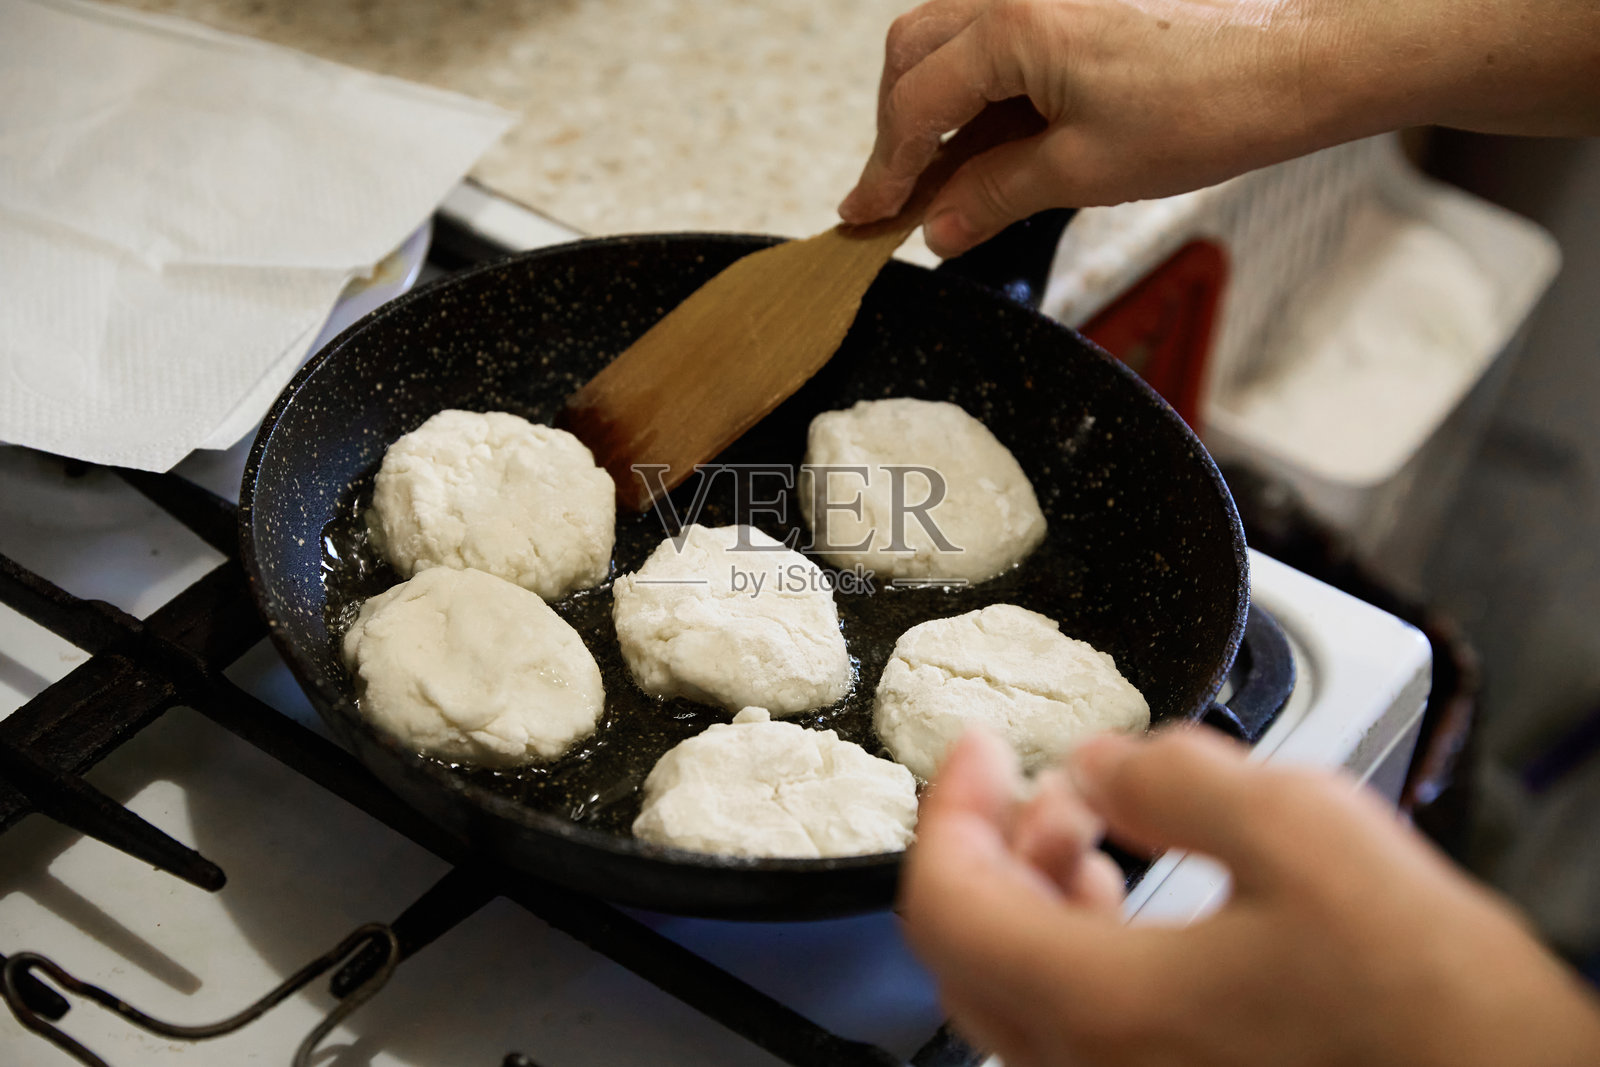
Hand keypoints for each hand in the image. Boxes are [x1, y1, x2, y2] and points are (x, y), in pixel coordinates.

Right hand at [840, 0, 1599, 256]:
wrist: (1313, 53)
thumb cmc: (1219, 100)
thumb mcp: (1088, 170)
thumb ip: (994, 195)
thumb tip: (937, 224)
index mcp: (1015, 25)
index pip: (915, 102)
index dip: (884, 169)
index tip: (865, 217)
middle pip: (917, 51)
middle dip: (899, 127)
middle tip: (899, 197)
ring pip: (955, 37)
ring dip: (939, 106)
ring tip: (953, 180)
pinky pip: (1001, 34)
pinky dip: (983, 87)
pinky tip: (998, 141)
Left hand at [901, 727, 1599, 1066]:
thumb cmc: (1428, 1003)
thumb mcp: (1303, 830)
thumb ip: (1173, 779)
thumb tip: (1097, 767)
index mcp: (1101, 1002)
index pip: (946, 901)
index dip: (948, 806)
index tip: (977, 749)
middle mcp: (1092, 1065)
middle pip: (967, 948)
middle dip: (989, 844)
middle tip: (1030, 782)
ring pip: (1016, 989)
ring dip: (1028, 892)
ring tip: (1084, 830)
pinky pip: (1071, 1025)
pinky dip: (1070, 946)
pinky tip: (1124, 901)